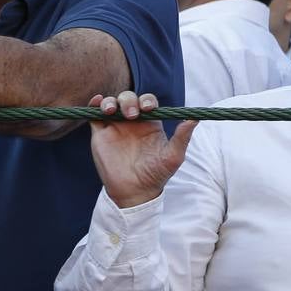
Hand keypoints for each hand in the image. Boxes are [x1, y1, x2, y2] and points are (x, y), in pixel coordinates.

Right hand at [88, 92, 196, 209]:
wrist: (135, 191)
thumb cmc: (157, 175)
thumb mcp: (174, 156)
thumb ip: (182, 137)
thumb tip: (195, 118)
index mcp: (151, 124)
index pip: (148, 103)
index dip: (147, 101)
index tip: (148, 108)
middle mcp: (133, 123)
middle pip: (129, 99)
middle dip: (130, 101)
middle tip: (132, 115)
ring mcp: (116, 127)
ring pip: (112, 103)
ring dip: (112, 101)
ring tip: (112, 111)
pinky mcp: (101, 134)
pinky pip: (94, 114)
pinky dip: (94, 104)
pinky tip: (98, 101)